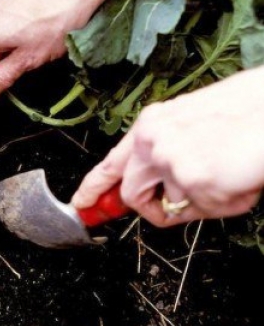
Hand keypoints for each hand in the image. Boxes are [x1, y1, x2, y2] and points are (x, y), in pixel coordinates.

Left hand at [70, 67, 263, 226]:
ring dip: (189, 203)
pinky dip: (215, 204)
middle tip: (165, 208)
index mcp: (151, 124)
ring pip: (163, 204)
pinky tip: (231, 180)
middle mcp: (150, 139)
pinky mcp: (192, 179)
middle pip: (130, 193)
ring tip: (219, 179)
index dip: (93, 188)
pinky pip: (195, 210)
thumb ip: (164, 158)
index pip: (111, 162)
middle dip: (148, 207)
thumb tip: (159, 190)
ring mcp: (167, 159)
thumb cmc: (244, 115)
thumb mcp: (190, 128)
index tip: (81, 203)